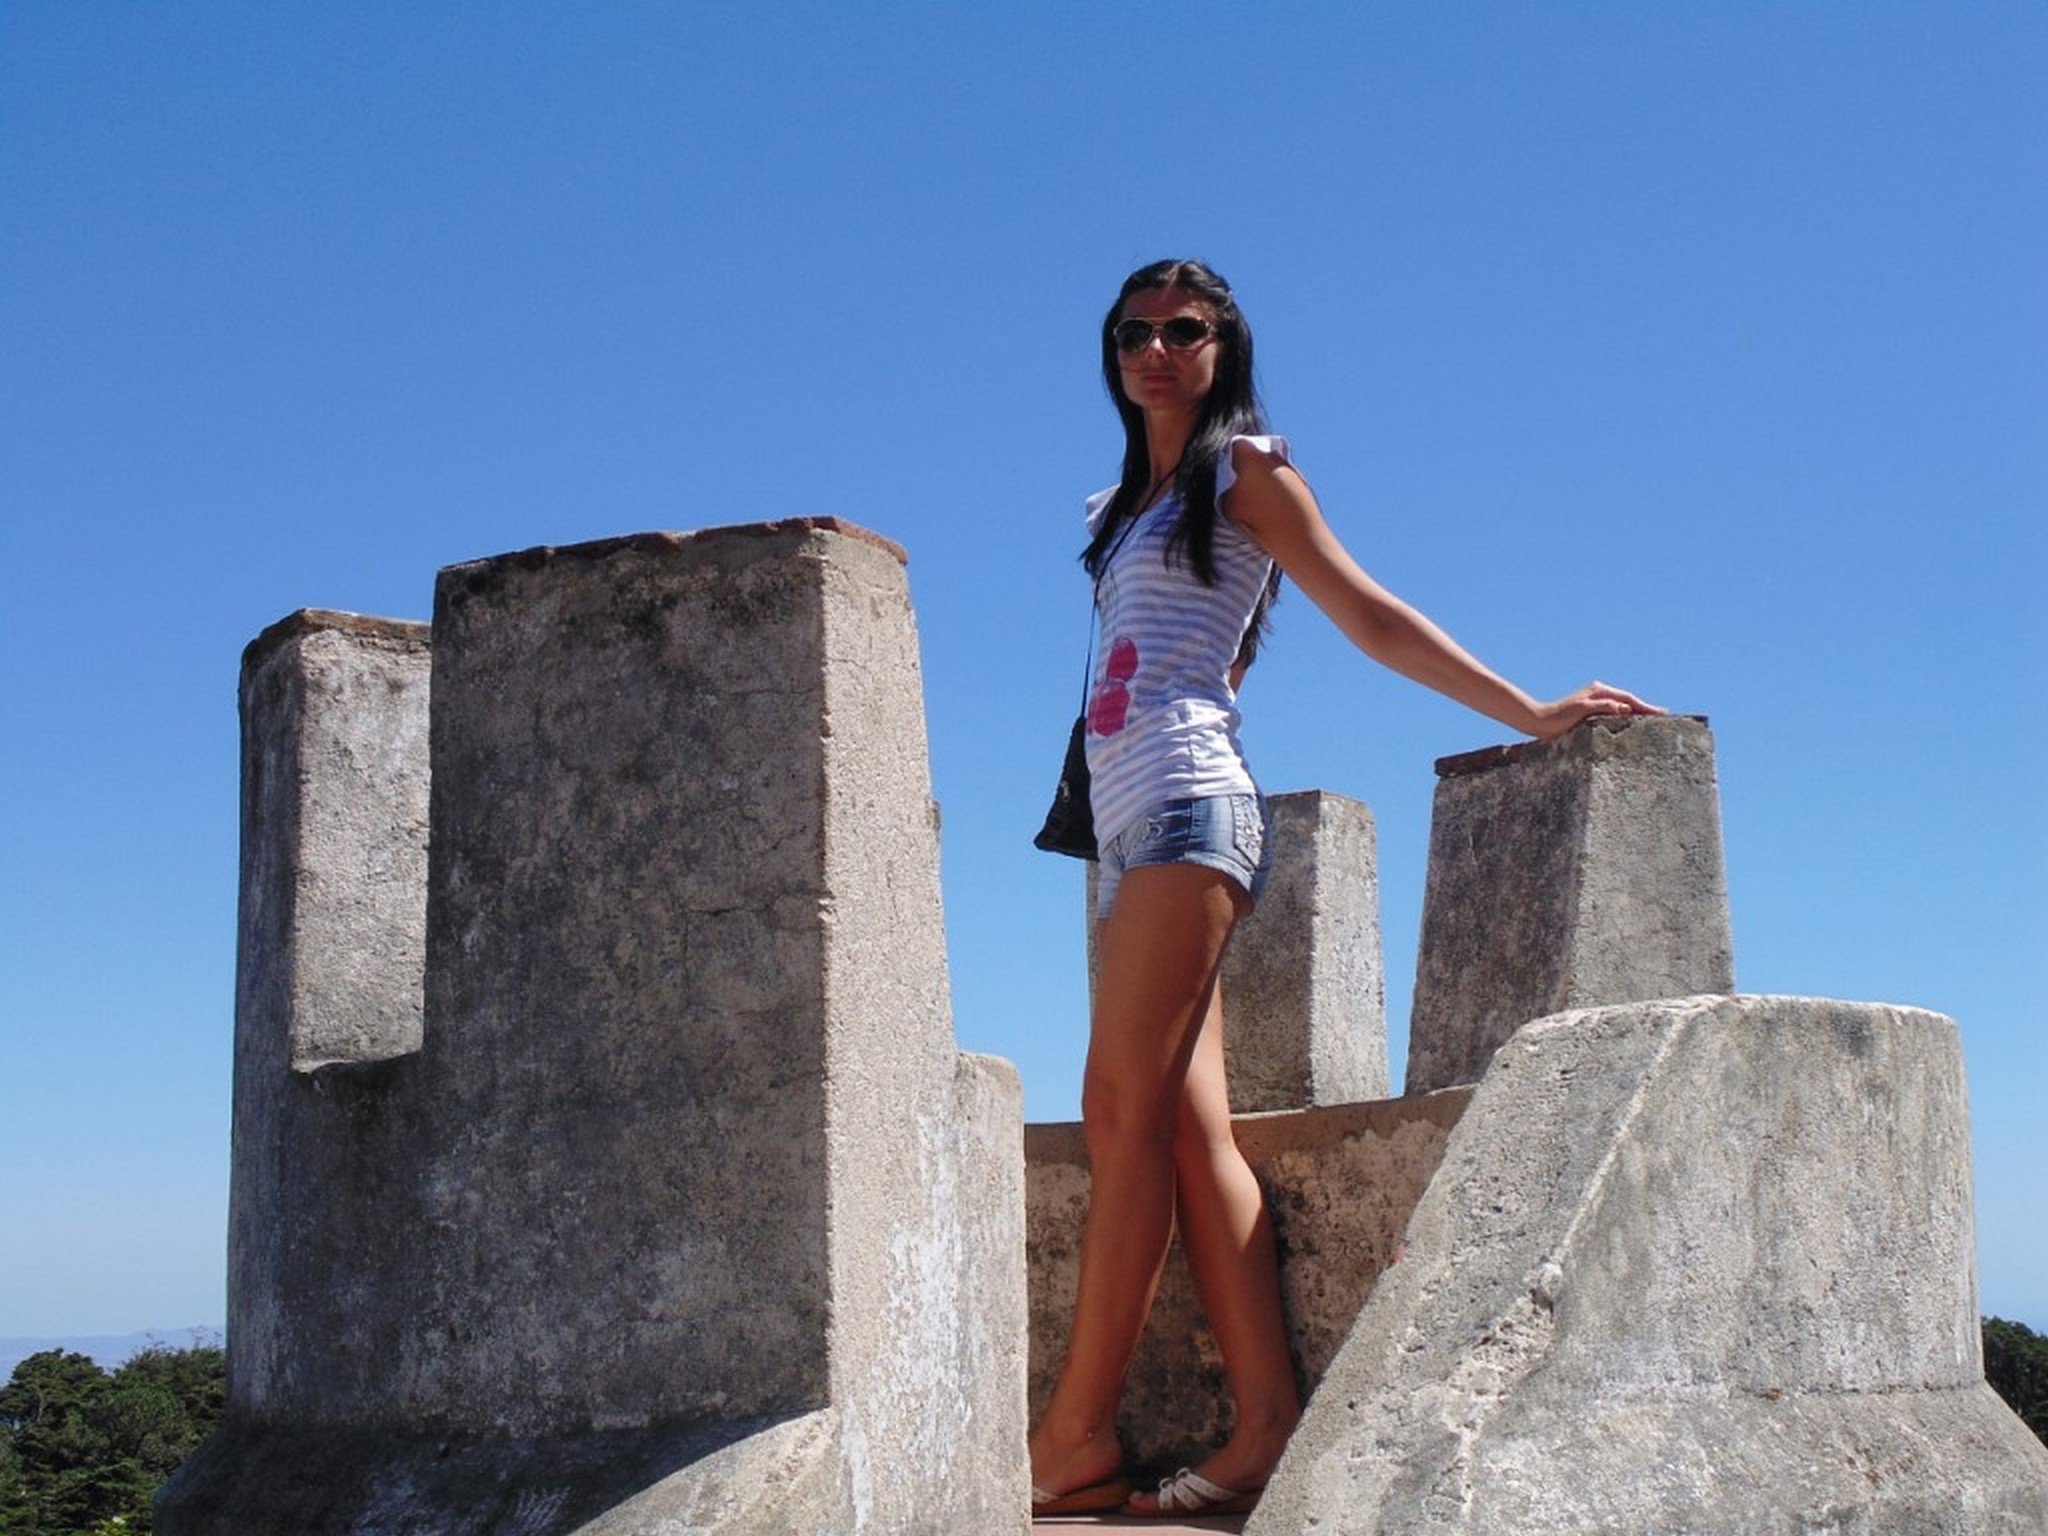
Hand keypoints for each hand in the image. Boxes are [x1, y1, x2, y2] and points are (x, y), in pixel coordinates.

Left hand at [1525, 682, 1663, 740]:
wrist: (1539, 722)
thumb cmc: (1559, 717)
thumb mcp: (1583, 710)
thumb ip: (1604, 707)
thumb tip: (1625, 707)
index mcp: (1599, 691)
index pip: (1629, 699)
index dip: (1646, 706)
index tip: (1662, 713)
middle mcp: (1599, 694)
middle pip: (1628, 701)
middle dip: (1645, 708)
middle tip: (1664, 715)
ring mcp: (1595, 702)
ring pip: (1622, 706)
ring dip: (1637, 712)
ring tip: (1653, 719)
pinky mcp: (1591, 712)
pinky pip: (1614, 713)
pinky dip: (1626, 717)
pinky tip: (1631, 724)